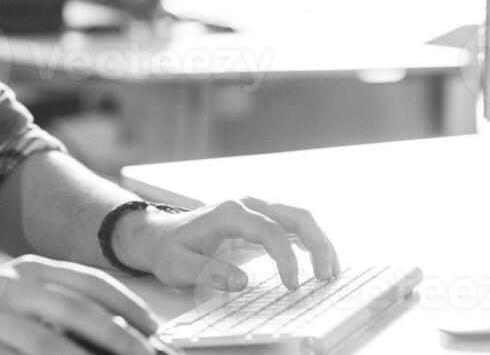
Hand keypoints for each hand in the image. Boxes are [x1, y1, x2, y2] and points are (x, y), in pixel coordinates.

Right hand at [0, 254, 160, 354]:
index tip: (154, 328)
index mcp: (28, 270)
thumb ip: (55, 308)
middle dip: (121, 337)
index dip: (127, 305)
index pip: (89, 282)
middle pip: (80, 309)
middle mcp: (14, 287)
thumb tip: (115, 333)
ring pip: (54, 343)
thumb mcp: (14, 299)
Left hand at [117, 197, 339, 290]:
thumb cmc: (169, 251)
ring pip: (298, 217)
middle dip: (317, 243)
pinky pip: (292, 226)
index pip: (269, 230)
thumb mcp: (178, 266)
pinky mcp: (259, 220)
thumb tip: (242, 282)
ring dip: (319, 241)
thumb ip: (207, 274)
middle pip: (294, 215)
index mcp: (228, 213)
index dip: (286, 258)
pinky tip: (320, 262)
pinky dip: (310, 242)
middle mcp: (247, 205)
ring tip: (330, 272)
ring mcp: (255, 210)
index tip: (292, 285)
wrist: (159, 235)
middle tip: (326, 276)